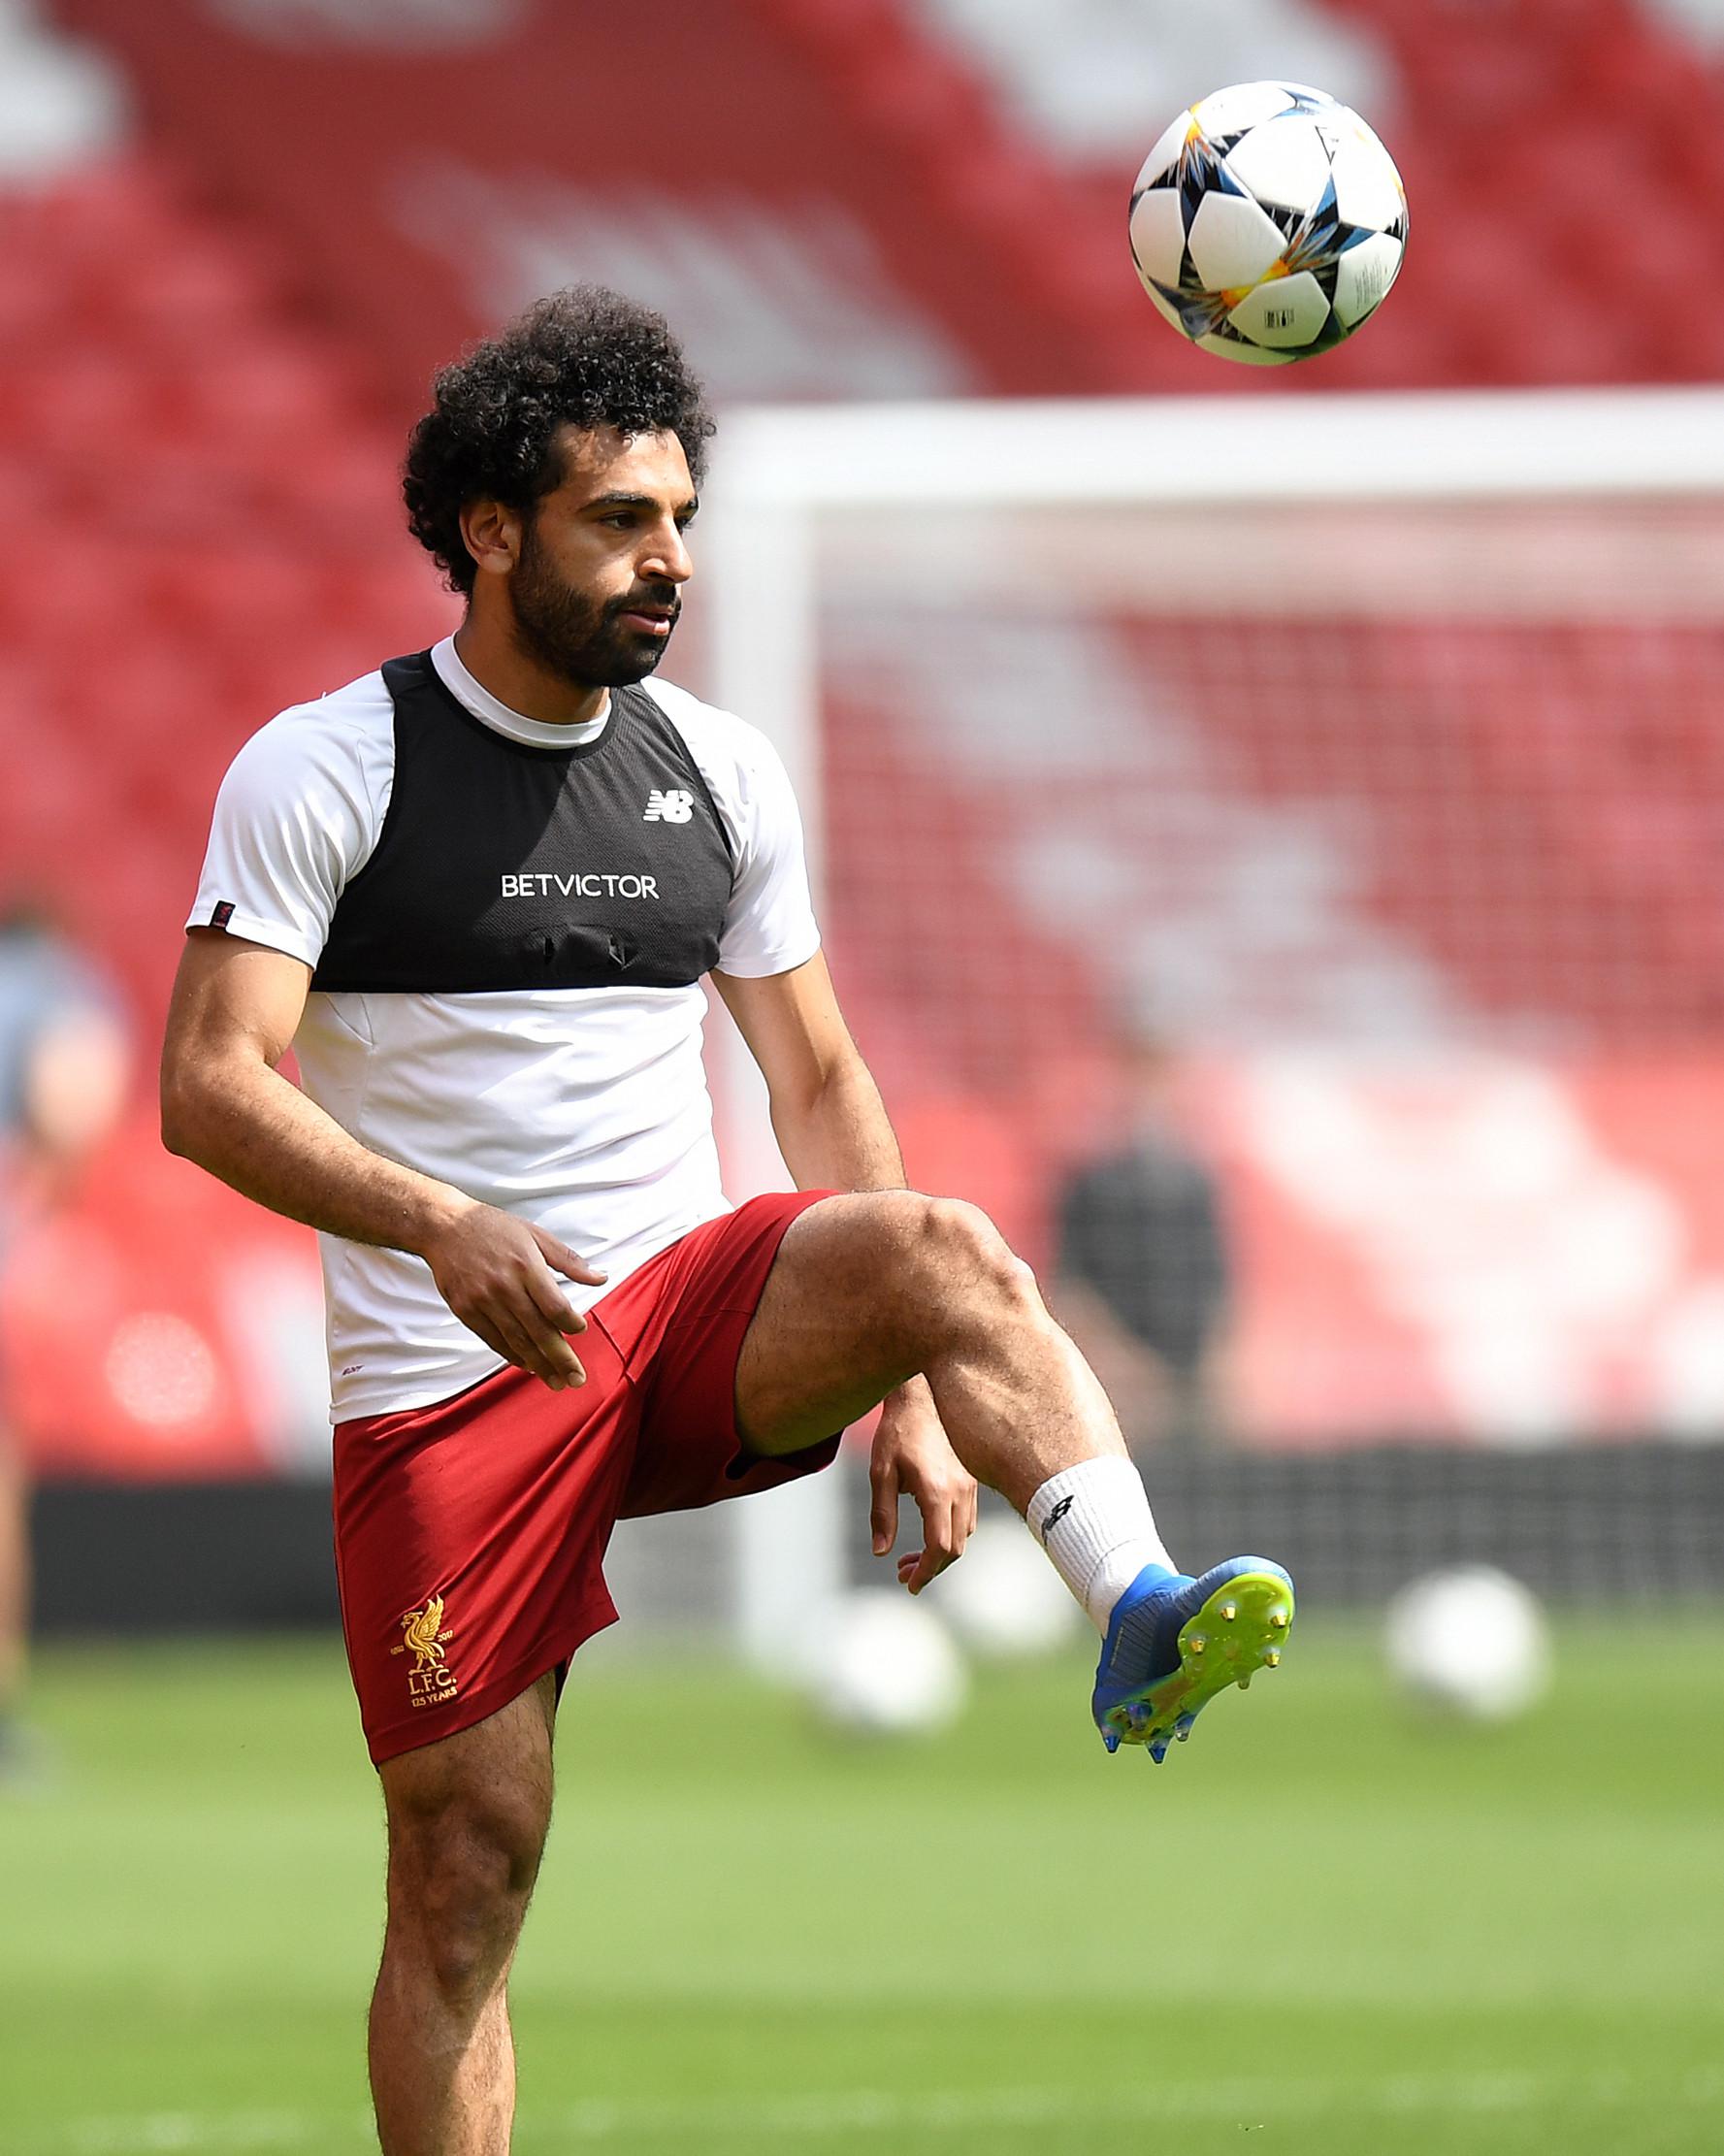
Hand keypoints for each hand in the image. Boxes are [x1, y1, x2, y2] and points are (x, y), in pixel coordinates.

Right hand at [420, 1200, 606, 1389]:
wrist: (444, 1227)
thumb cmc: (493, 1228)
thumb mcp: (536, 1234)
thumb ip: (569, 1260)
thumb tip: (600, 1278)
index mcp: (526, 1266)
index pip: (555, 1306)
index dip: (571, 1324)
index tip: (581, 1330)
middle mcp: (504, 1287)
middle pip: (538, 1330)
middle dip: (561, 1358)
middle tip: (577, 1379)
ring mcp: (483, 1301)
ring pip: (516, 1341)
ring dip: (539, 1364)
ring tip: (556, 1381)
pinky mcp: (466, 1310)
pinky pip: (493, 1340)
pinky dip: (512, 1355)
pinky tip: (527, 1365)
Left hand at [869, 1380, 978, 1594]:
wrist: (919, 1397)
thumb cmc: (895, 1433)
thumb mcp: (880, 1473)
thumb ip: (882, 1514)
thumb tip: (881, 1552)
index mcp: (937, 1491)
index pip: (939, 1547)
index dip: (926, 1572)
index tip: (909, 1585)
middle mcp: (959, 1490)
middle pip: (954, 1548)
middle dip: (931, 1568)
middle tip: (902, 1575)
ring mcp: (968, 1484)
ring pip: (963, 1535)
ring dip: (941, 1554)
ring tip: (910, 1560)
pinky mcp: (970, 1479)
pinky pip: (966, 1519)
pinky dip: (949, 1535)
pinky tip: (927, 1533)